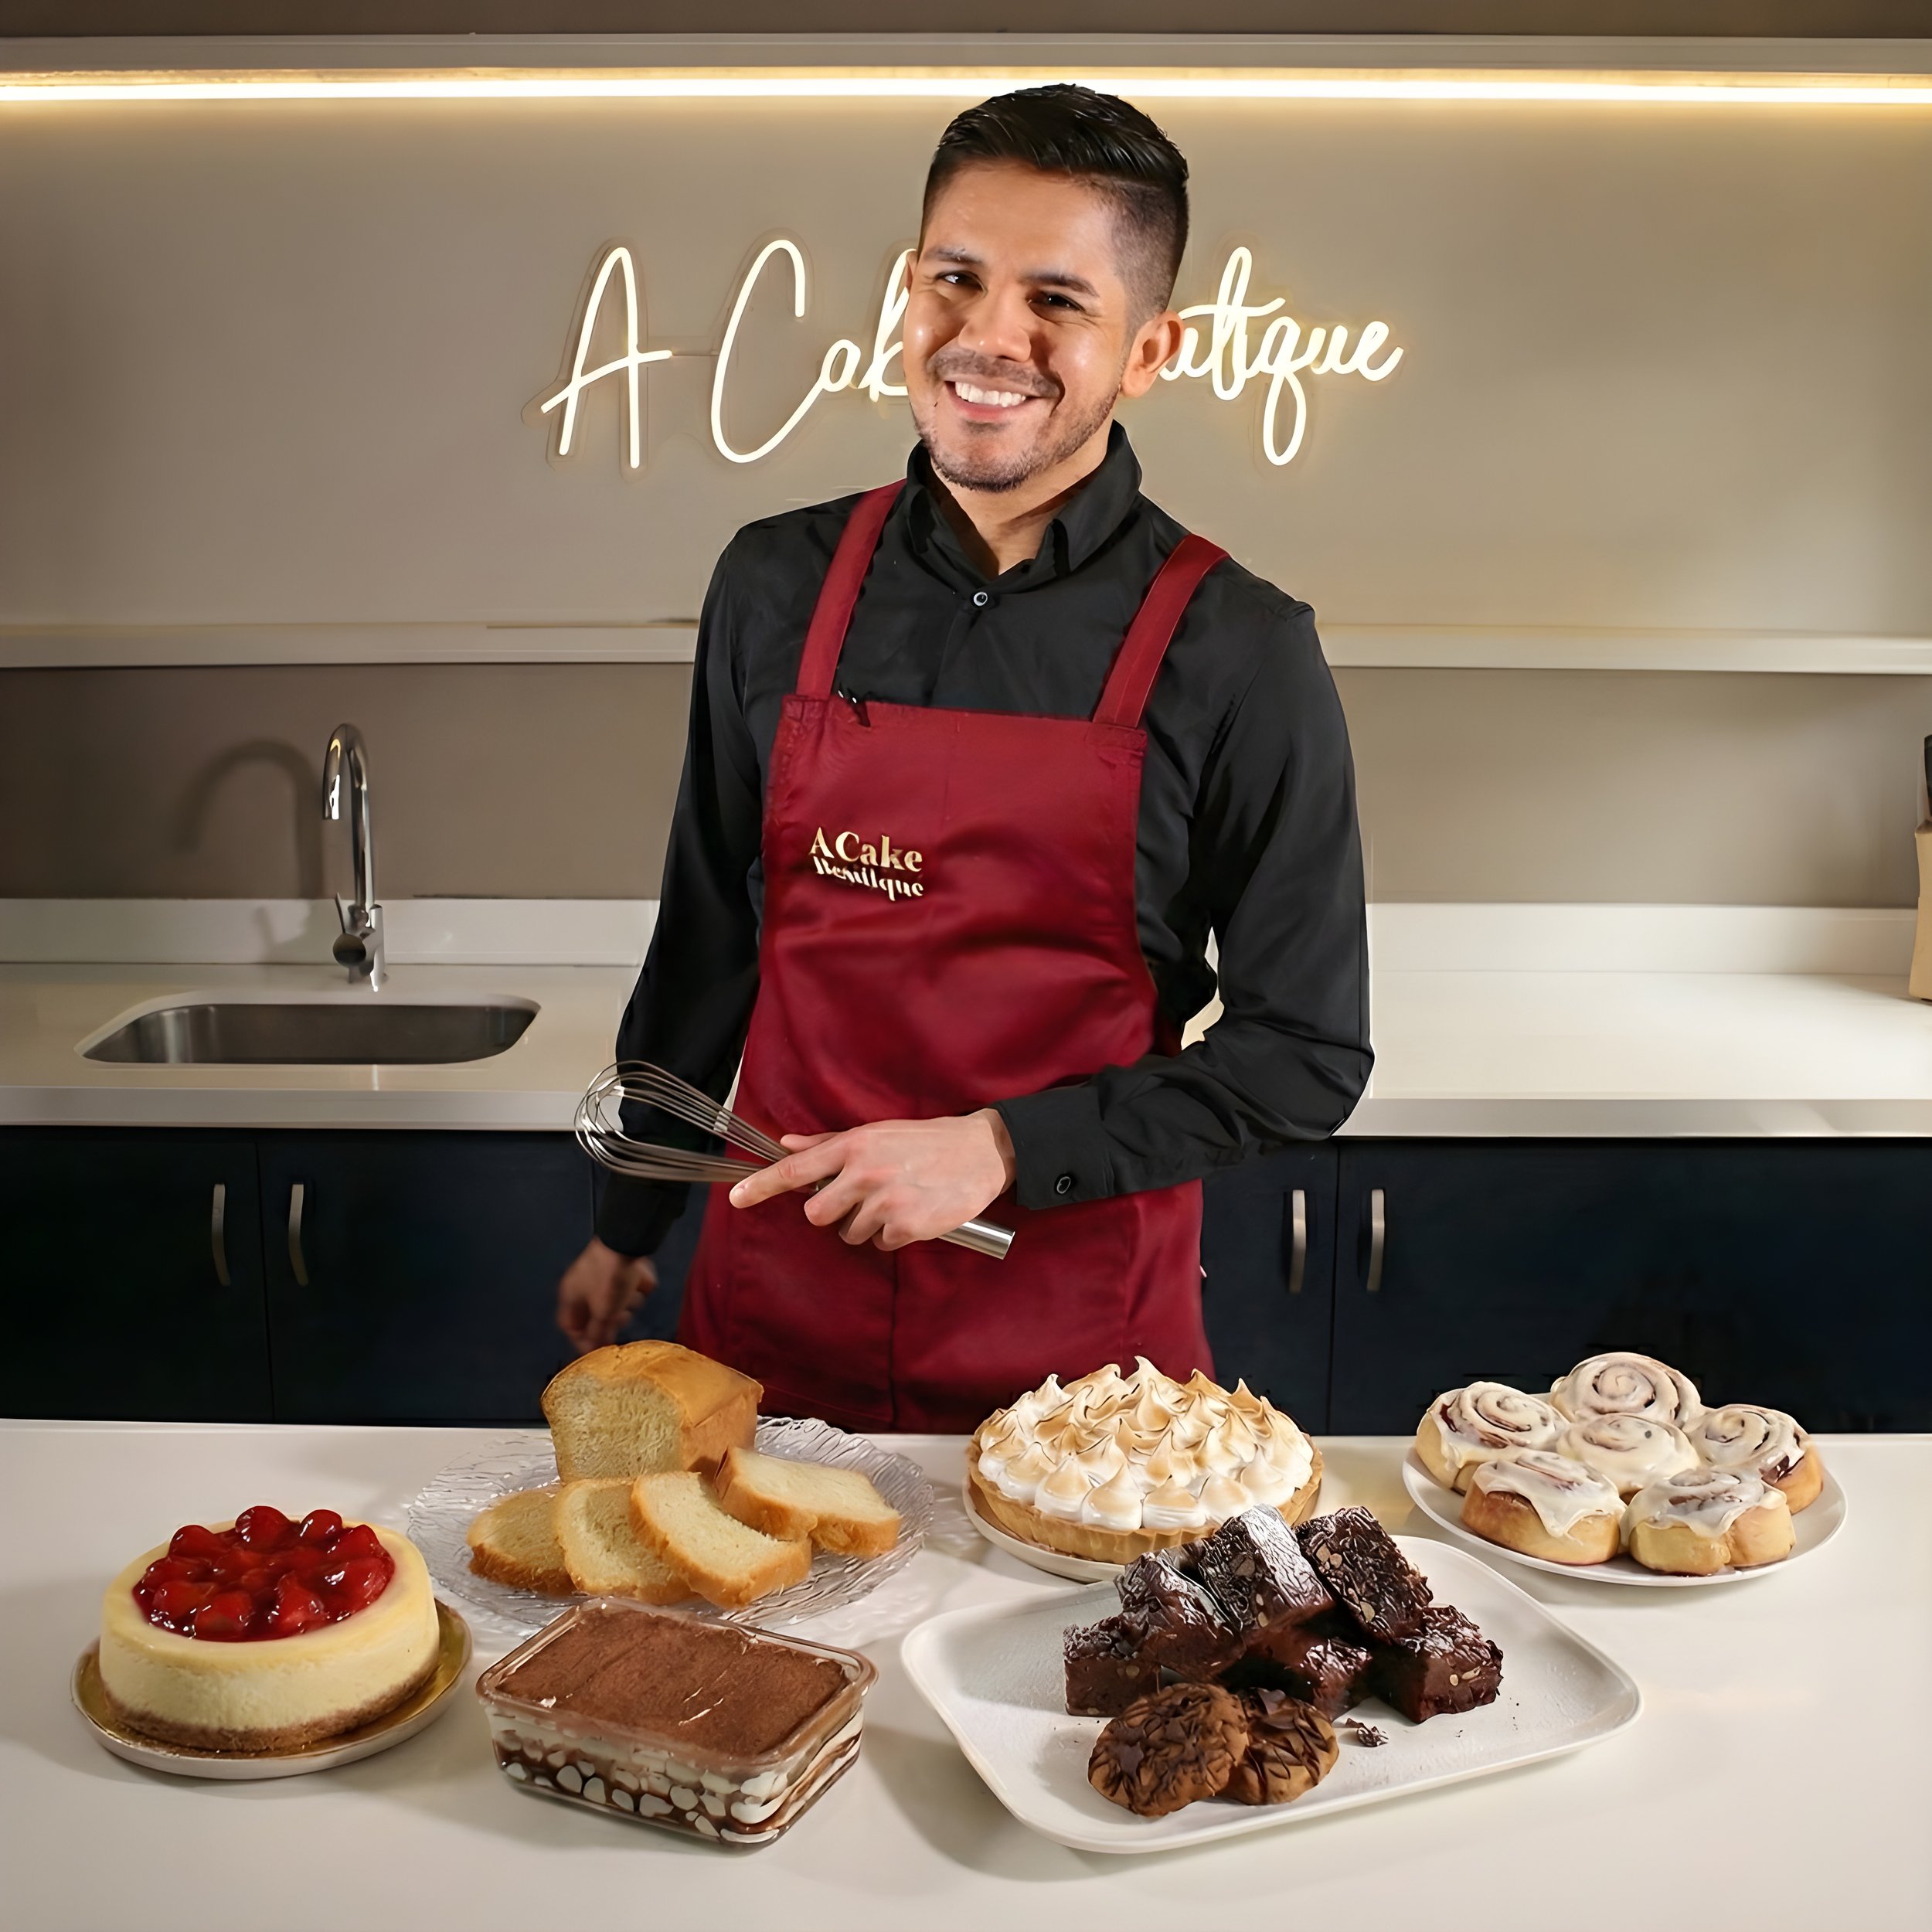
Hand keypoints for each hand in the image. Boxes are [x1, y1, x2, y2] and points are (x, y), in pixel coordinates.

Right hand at [557, 1237, 657, 1352]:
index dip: (584, 1340)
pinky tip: (640, 1278)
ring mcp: (604, 1276)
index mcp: (571, 1295)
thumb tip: (592, 1350)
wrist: (627, 1242)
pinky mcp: (624, 1267)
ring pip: (620, 1302)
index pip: (571, 1326)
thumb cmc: (609, 1276)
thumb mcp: (603, 1312)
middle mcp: (584, 1285)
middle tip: (621, 1314)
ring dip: (630, 1300)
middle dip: (613, 1317)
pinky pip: (633, 1286)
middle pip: (599, 1316)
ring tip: (632, 1290)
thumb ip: (598, 1333)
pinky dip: (639, 1284)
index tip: (600, 1349)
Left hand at [727, 1109, 1016, 1250]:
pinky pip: (881, 1244)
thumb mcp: (876, 1132)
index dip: (761, 1185)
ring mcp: (886, 1201)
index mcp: (854, 1146)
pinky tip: (913, 1213)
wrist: (981, 1151)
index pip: (795, 1170)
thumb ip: (829, 1144)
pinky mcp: (907, 1226)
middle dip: (834, 1213)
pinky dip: (894, 1235)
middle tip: (862, 1198)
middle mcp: (865, 1172)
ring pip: (850, 1232)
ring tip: (897, 1200)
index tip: (735, 1197)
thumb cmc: (926, 1140)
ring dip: (868, 1224)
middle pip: (816, 1213)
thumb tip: (787, 1143)